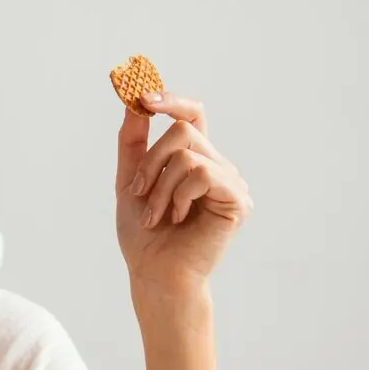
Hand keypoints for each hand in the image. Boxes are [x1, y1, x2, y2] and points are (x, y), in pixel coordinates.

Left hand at [114, 93, 251, 300]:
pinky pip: (203, 173)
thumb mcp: (130, 181)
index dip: (172, 100)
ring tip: (156, 216)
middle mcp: (217, 165)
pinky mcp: (238, 200)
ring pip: (189, 153)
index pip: (192, 115)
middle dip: (151, 162)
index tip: (143, 96)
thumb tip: (133, 101)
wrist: (154, 273)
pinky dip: (179, 195)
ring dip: (160, 187)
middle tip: (138, 192)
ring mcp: (230, 181)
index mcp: (194, 159)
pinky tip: (178, 218)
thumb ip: (133, 142)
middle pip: (183, 131)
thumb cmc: (144, 235)